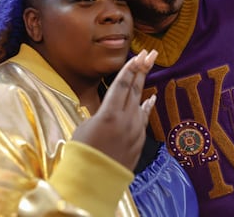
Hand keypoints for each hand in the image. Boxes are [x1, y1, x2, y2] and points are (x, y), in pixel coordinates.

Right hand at [72, 49, 157, 170]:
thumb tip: (110, 109)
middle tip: (151, 53)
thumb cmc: (82, 152)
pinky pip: (144, 117)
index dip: (130, 69)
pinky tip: (151, 97)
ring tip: (148, 68)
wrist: (94, 181)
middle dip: (142, 69)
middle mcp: (126, 119)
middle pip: (135, 88)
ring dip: (143, 84)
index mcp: (109, 113)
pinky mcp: (139, 140)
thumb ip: (101, 113)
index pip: (122, 85)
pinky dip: (146, 106)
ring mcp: (135, 130)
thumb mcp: (86, 126)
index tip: (138, 55)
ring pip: (140, 101)